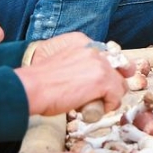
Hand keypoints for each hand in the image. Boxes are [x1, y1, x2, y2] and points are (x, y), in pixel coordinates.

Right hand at [15, 36, 131, 115]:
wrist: (32, 88)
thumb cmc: (41, 82)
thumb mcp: (64, 63)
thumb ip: (80, 64)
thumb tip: (91, 79)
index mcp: (84, 42)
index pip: (110, 54)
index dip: (110, 71)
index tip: (104, 82)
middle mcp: (95, 50)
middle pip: (119, 69)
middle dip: (113, 85)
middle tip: (101, 97)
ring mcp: (101, 65)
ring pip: (120, 84)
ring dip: (111, 96)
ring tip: (95, 104)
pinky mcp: (103, 80)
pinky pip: (116, 96)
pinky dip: (108, 106)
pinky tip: (94, 110)